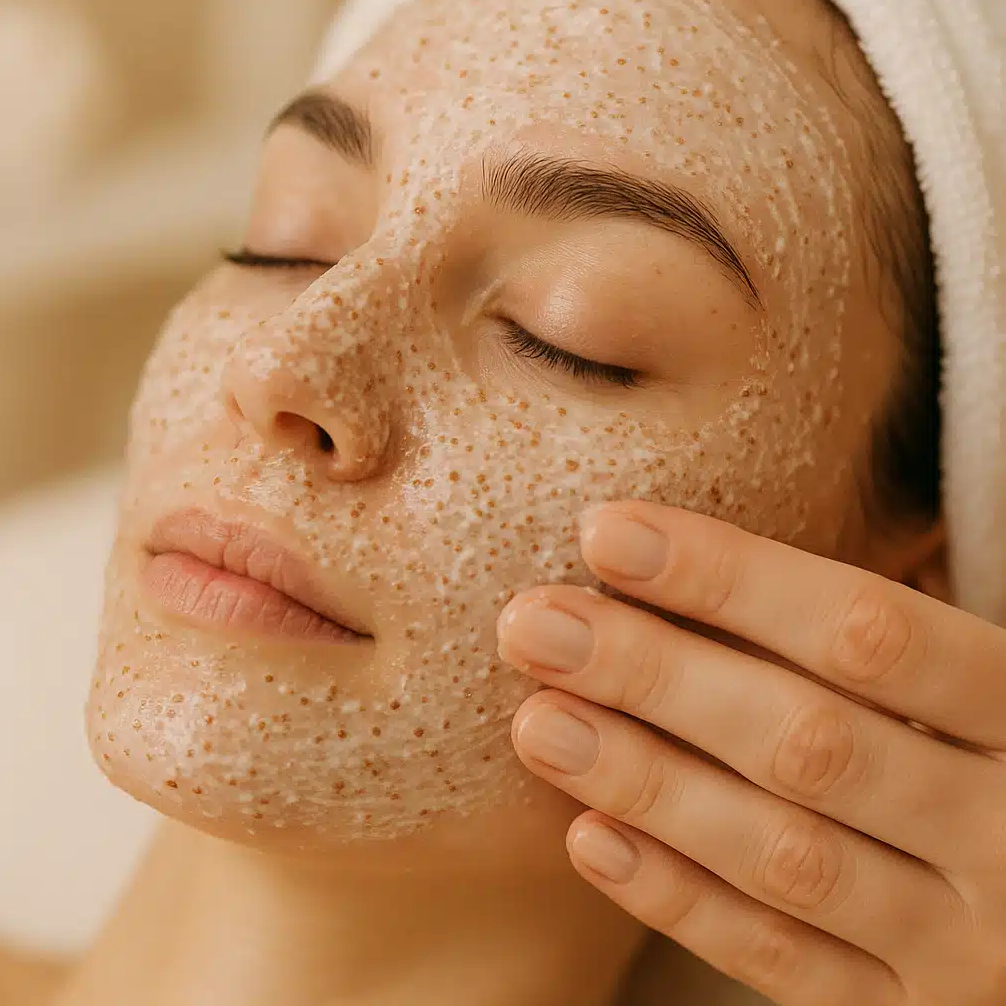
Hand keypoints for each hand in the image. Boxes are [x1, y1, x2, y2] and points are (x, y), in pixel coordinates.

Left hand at [497, 501, 1005, 1004]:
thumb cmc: (969, 754)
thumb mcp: (946, 689)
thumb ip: (845, 647)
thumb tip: (657, 568)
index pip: (865, 630)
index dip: (728, 577)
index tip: (605, 533)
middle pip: (809, 741)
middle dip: (656, 675)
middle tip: (534, 626)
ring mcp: (970, 943)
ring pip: (785, 857)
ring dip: (646, 782)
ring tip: (538, 722)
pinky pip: (783, 964)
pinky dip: (681, 898)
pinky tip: (591, 836)